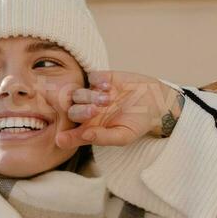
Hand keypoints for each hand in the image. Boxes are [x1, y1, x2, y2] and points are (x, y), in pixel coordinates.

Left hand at [56, 71, 183, 149]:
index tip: (60, 139)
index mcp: (90, 129)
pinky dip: (97, 82)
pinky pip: (92, 78)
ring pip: (79, 94)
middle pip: (72, 111)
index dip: (66, 136)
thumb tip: (85, 137)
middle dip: (81, 111)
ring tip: (108, 99)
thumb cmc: (138, 123)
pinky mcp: (103, 79)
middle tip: (95, 111)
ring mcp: (94, 94)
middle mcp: (88, 112)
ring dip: (90, 96)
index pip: (72, 134)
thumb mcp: (124, 136)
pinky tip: (110, 87)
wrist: (155, 103)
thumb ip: (103, 138)